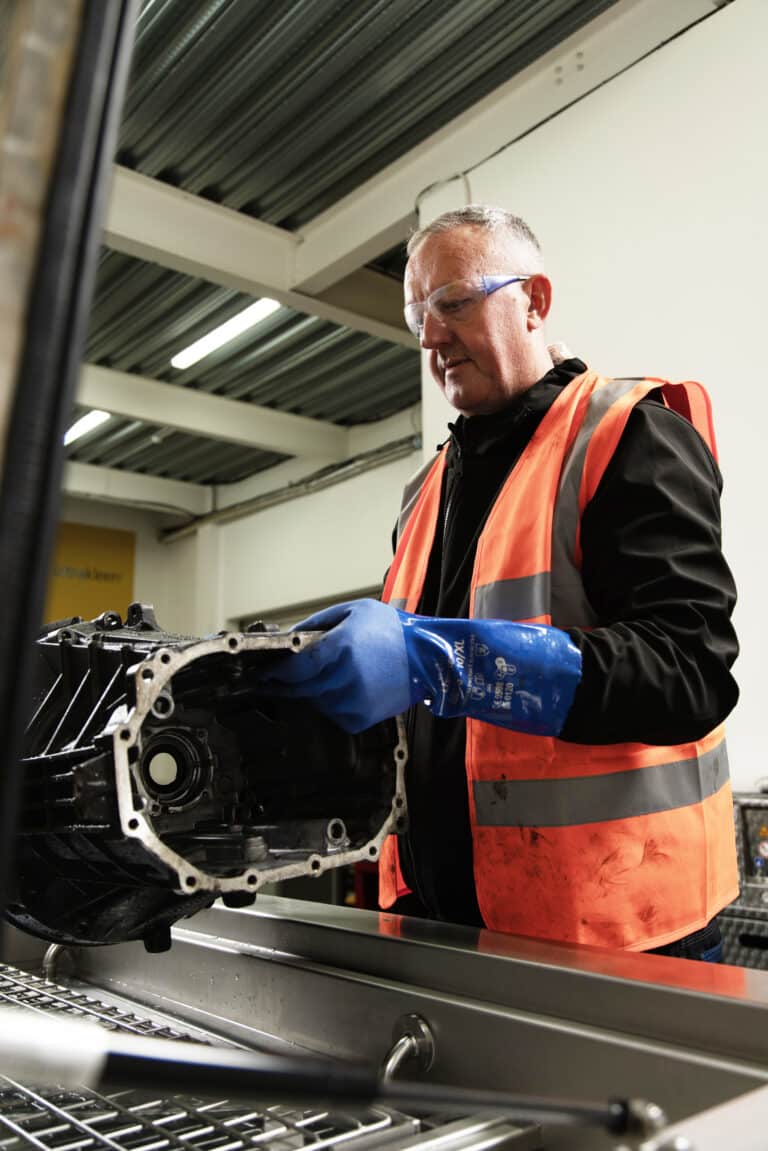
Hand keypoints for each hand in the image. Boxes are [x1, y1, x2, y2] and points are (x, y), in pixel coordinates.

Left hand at [261, 599, 411, 732]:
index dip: (274, 673)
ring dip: (313, 691)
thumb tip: (289, 636)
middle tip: (270, 682)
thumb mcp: (354, 611)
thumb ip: (318, 623)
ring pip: (316, 701)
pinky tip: (344, 689)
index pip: (296, 667)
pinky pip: (333, 714)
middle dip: (283, 685)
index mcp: (342, 647)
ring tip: (326, 677)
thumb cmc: (393, 631)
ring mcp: (354, 700)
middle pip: (300, 688)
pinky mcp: (362, 717)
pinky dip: (332, 704)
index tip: (261, 674)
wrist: (429, 657)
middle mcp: (346, 676)